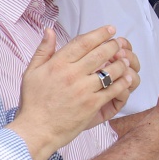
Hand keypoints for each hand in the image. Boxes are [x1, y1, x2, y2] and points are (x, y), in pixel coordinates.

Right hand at [15, 26, 136, 159]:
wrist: (36, 130)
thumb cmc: (33, 102)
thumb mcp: (31, 72)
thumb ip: (43, 50)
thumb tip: (49, 30)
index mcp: (57, 64)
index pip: (82, 42)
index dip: (99, 34)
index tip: (110, 29)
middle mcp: (71, 74)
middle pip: (100, 53)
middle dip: (114, 46)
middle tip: (119, 43)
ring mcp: (83, 90)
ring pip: (110, 71)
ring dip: (121, 63)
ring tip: (125, 60)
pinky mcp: (92, 105)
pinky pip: (113, 90)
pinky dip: (122, 82)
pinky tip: (127, 77)